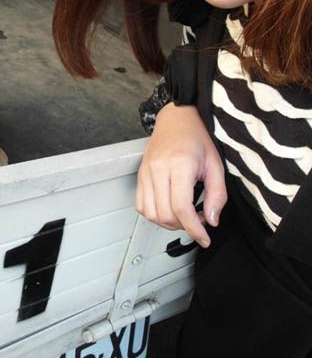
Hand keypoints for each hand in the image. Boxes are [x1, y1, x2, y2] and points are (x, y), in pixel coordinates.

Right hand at [136, 103, 226, 247]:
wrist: (177, 118)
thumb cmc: (197, 138)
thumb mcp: (216, 165)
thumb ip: (217, 195)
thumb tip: (211, 220)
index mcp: (179, 165)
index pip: (182, 208)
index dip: (194, 229)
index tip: (204, 238)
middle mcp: (158, 169)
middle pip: (165, 214)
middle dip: (184, 226)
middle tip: (199, 220)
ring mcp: (145, 172)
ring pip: (151, 214)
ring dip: (168, 223)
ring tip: (184, 215)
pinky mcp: (140, 175)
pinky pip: (141, 205)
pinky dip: (154, 214)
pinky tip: (169, 209)